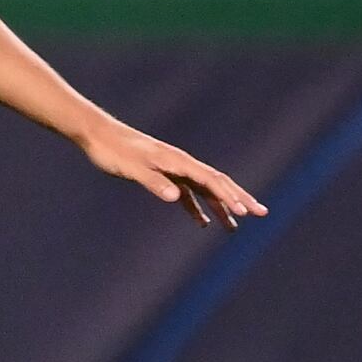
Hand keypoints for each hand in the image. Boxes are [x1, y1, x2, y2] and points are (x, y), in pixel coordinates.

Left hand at [78, 117, 268, 228]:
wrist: (99, 135)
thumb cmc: (114, 151)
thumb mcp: (133, 169)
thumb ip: (154, 182)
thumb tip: (177, 198)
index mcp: (178, 162)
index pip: (211, 181)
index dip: (229, 196)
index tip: (245, 212)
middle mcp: (181, 164)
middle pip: (218, 183)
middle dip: (240, 199)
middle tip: (262, 214)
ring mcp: (174, 170)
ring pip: (206, 190)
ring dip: (222, 206)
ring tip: (236, 226)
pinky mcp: (163, 175)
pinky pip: (188, 194)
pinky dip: (198, 208)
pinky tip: (203, 223)